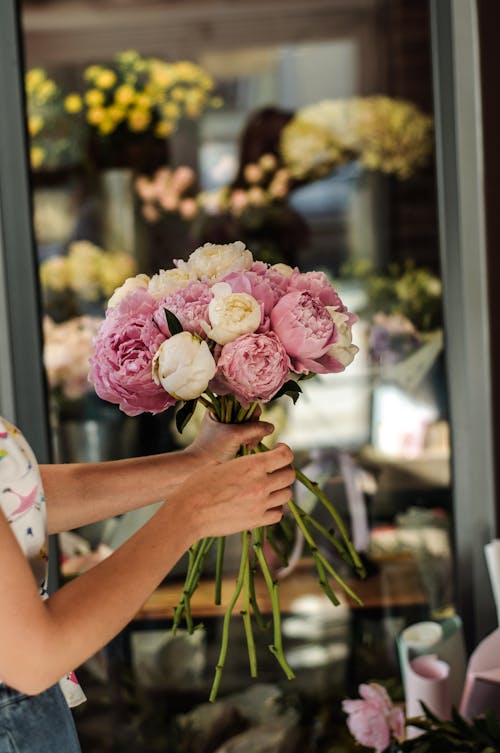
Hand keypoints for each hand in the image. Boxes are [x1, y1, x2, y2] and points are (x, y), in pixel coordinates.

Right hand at [171, 443, 294, 540]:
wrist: (189, 513)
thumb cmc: (198, 485)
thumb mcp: (219, 464)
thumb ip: (240, 463)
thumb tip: (248, 460)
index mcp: (252, 465)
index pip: (285, 455)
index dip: (285, 451)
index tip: (279, 450)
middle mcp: (261, 484)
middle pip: (290, 475)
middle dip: (284, 470)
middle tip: (275, 470)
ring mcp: (260, 504)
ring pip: (287, 495)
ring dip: (280, 489)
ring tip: (270, 487)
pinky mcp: (257, 521)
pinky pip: (278, 514)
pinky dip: (275, 508)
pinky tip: (265, 504)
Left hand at [186, 407, 273, 463]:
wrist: (197, 467)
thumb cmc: (212, 449)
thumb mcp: (235, 435)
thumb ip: (255, 428)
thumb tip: (271, 427)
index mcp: (219, 406)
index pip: (245, 402)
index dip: (252, 414)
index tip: (250, 428)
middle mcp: (224, 413)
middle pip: (250, 415)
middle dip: (253, 428)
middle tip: (248, 441)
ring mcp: (229, 426)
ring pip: (251, 426)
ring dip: (252, 437)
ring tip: (246, 447)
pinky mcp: (232, 438)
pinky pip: (248, 435)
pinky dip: (250, 442)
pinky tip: (245, 449)